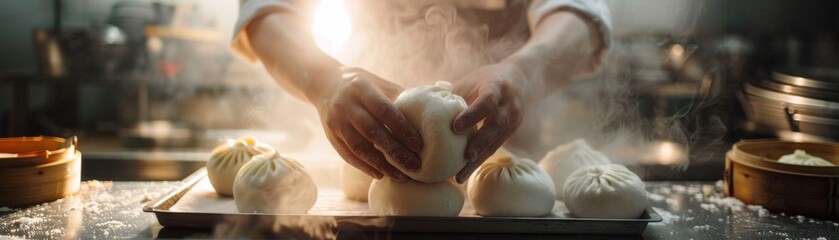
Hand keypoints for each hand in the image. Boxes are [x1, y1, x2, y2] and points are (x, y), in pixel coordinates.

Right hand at [314, 67, 422, 181]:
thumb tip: (431, 112)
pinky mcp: (331, 136)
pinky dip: (365, 166)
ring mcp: (336, 122)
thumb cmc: (363, 86)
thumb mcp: (379, 84)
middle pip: (372, 131)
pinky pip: (348, 155)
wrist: (325, 85)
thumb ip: (400, 97)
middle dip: (395, 151)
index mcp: (362, 88)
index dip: (401, 128)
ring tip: (401, 176)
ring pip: (359, 147)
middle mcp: (346, 105)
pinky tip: (381, 174)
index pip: (384, 109)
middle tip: (415, 166)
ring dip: (381, 164)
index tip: (418, 144)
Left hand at [451, 62, 540, 182]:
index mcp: (497, 87)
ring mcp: (513, 120)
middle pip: (496, 125)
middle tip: (464, 156)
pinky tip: (463, 172)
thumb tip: (422, 109)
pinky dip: (478, 160)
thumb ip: (453, 95)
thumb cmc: (486, 80)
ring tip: (459, 175)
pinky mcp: (511, 132)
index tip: (455, 127)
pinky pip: (494, 148)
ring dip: (477, 159)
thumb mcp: (471, 82)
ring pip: (495, 142)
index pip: (487, 101)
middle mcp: (509, 105)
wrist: (520, 79)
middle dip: (480, 142)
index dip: (472, 115)